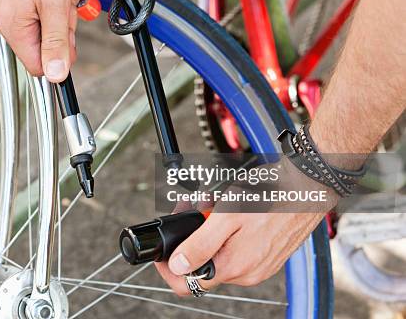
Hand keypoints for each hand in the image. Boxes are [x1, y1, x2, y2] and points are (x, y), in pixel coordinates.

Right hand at [0, 0, 88, 81]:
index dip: (59, 54)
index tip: (69, 34)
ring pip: (46, 27)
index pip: (37, 65)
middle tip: (67, 2)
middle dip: (64, 26)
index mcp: (11, 25)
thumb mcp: (57, 5)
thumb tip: (56, 75)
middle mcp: (5, 20)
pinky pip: (43, 11)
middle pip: (44, 45)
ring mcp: (10, 8)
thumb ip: (57, 42)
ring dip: (63, 10)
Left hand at [155, 160, 338, 295]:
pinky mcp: (267, 256)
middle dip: (191, 236)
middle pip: (203, 264)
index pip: (188, 285)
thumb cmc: (270, 196)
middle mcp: (247, 273)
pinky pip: (236, 249)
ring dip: (208, 230)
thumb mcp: (225, 216)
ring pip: (219, 253)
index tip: (164, 250)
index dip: (169, 268)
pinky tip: (229, 209)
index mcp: (234, 267)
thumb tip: (178, 268)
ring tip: (211, 201)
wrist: (308, 186)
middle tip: (191, 206)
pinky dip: (226, 231)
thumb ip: (200, 245)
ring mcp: (259, 266)